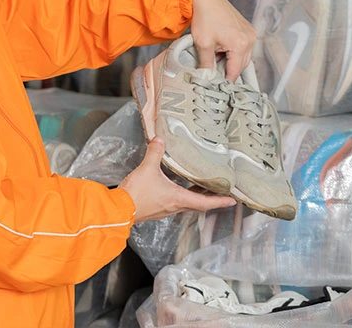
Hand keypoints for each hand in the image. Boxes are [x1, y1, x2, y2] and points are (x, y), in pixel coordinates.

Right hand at [119, 137, 235, 223]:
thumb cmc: (136, 195)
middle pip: (197, 203)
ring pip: (185, 203)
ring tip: (200, 186)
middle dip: (209, 197)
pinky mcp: (155, 209)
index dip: (219, 201)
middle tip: (219, 191)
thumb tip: (160, 139)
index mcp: (177, 198)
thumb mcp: (147, 169)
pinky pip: (173, 203)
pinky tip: (174, 187)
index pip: (204, 202)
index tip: (233, 201)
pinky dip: (180, 195)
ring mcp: (164, 209)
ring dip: (194, 196)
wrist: (118, 211)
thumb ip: (155, 153)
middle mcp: (173, 206)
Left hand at [190, 0, 255, 80]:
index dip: (226, 80)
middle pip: (242, 65)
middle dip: (229, 70)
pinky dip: (234, 51)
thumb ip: (206, 64)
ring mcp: (250, 33)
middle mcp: (249, 39)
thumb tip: (207, 78)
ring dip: (232, 61)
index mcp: (240, 45)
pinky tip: (221, 49)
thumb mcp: (203, 44)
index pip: (235, 71)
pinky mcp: (247, 29)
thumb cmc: (205, 17)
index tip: (219, 87)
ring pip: (244, 57)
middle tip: (215, 73)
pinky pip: (244, 47)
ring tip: (216, 57)